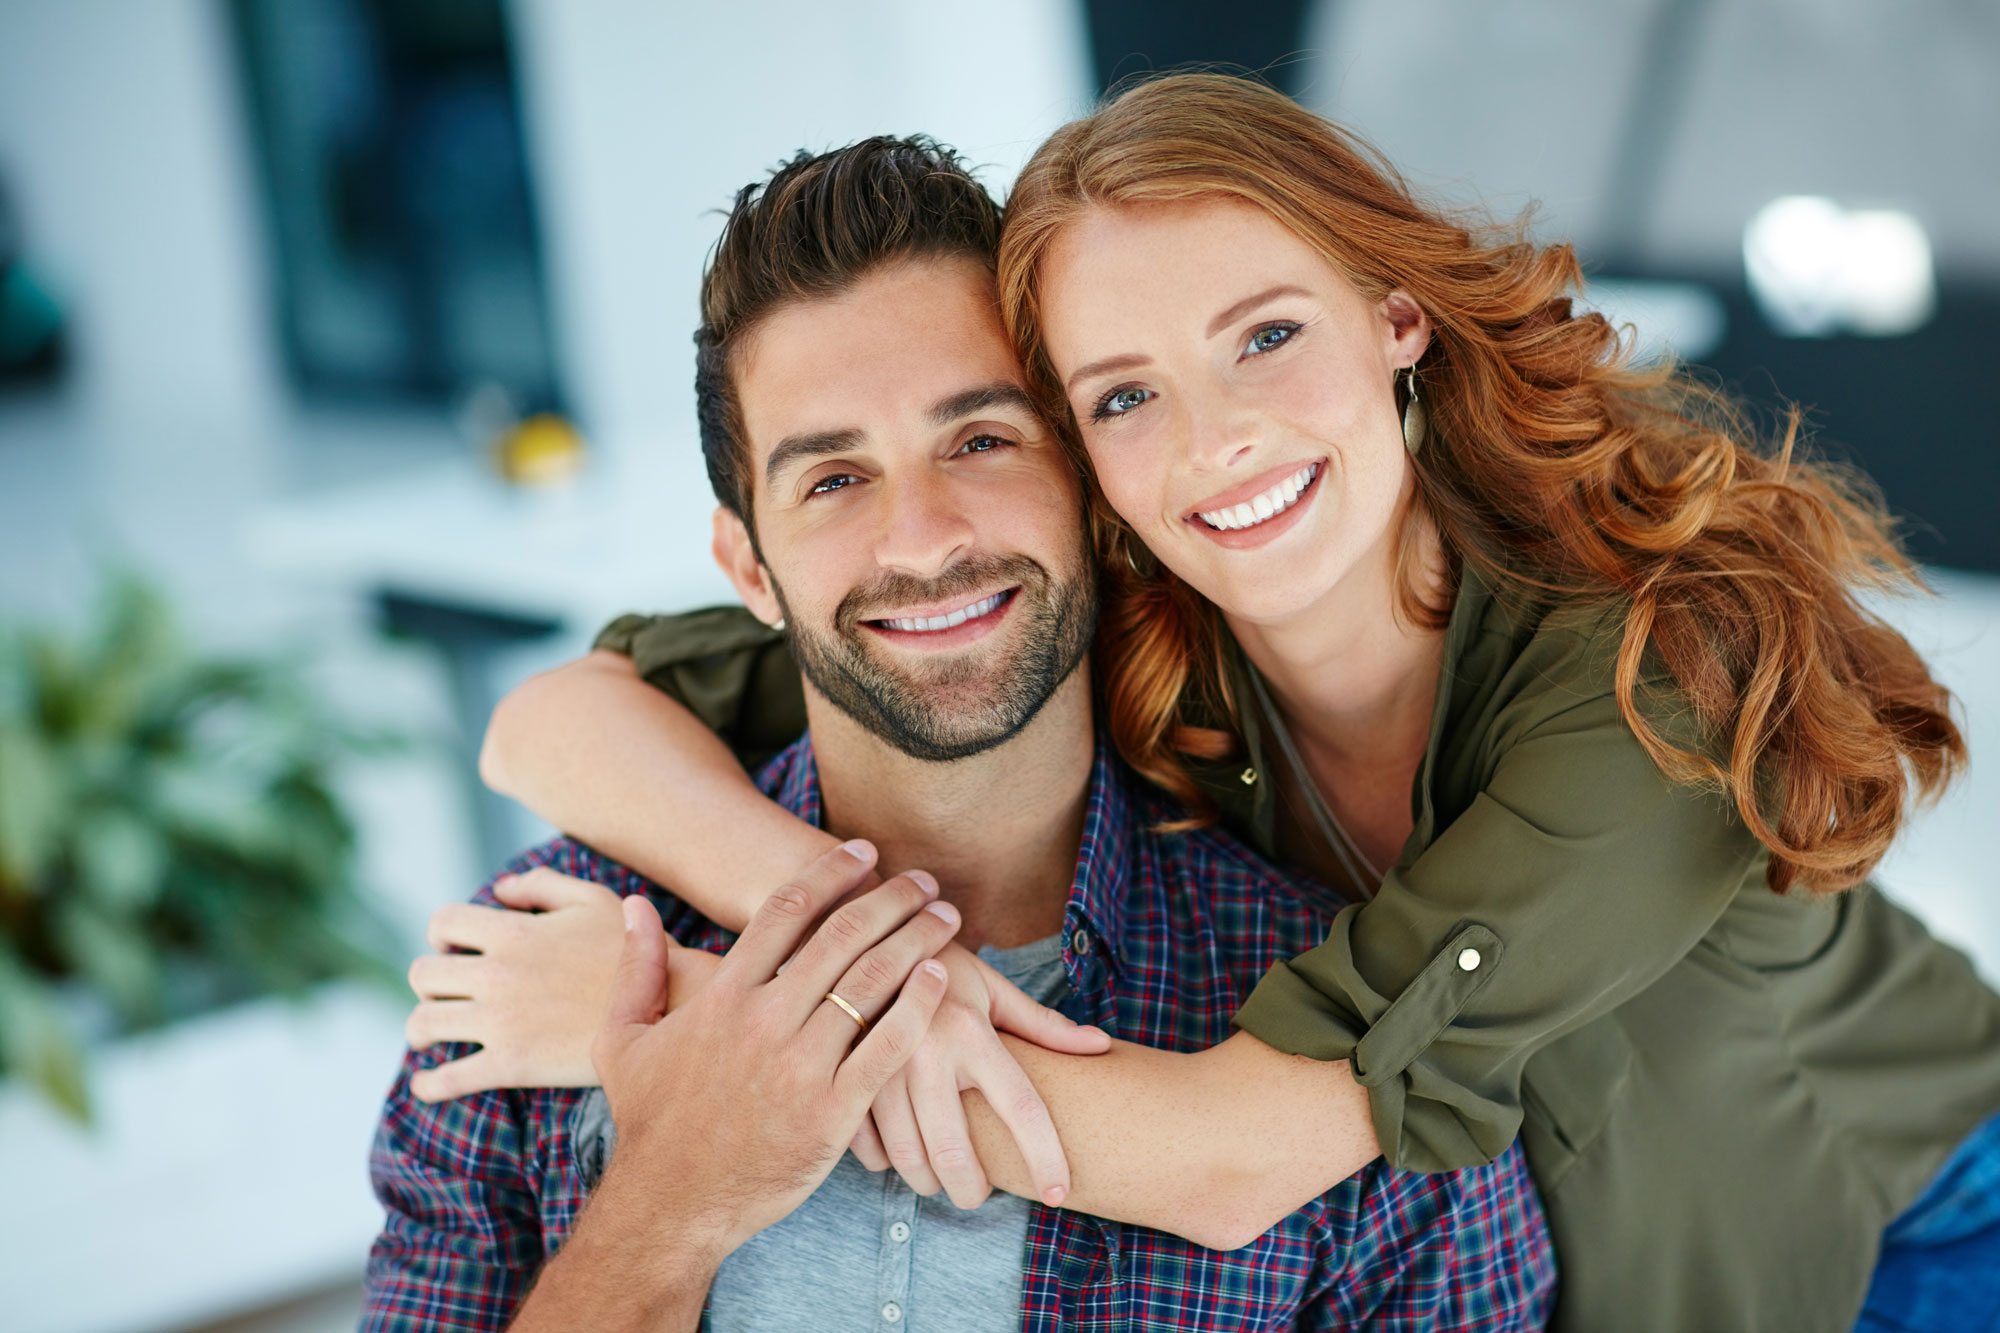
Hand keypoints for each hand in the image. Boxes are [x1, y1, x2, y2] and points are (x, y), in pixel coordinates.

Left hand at [404, 869, 625, 1101]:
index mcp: (513, 931)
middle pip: (423, 975)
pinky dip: (429, 1085)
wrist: (669, 1006)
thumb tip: (501, 889)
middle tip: (443, 993)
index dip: (442, 934)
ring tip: (431, 1035)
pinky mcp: (511, 1065)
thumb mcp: (594, 899)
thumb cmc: (634, 950)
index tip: (453, 948)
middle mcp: (497, 974)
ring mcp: (500, 1021)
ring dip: (421, 1029)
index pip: (442, 923)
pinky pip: (449, 1079)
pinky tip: (426, 1086)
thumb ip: (543, 885)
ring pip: (424, 1024)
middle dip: (428, 983)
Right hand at [595, 839, 958, 1254]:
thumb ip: (634, 967)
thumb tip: (635, 904)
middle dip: (891, 898)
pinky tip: (941, 979)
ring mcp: (799, 1066)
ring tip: (945, 918)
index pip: (785, 911)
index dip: (831, 872)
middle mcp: (763, 1021)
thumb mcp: (623, 1040)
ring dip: (916, 940)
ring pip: (872, 983)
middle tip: (924, 879)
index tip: (865, 852)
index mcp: (722, 997)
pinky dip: (919, 1006)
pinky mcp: (831, 1112)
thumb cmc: (650, 1122)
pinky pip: (888, 1048)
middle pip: (841, 936)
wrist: (670, 1205)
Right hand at [850, 939, 1110, 1209]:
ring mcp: (880, 1066)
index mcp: (971, 1031)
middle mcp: (926, 1051)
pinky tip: (897, 1155)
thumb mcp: (992, 988)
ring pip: (909, 1157)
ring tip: (939, 1178)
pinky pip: (867, 1146)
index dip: (1045, 1158)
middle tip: (977, 1195)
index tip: (1059, 1193)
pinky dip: (884, 1163)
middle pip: (957, 1152)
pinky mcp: (844, 1076)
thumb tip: (1102, 1046)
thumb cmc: (940, 965)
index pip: (1022, 1108)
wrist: (859, 934)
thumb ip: (1043, 1024)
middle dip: (972, 1191)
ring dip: (928, 1181)